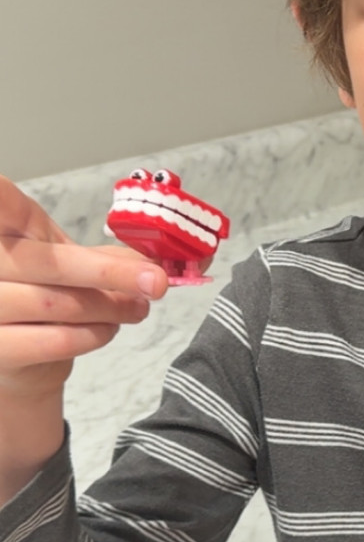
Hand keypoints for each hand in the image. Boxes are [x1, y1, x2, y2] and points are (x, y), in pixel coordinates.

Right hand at [0, 173, 166, 398]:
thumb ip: (111, 254)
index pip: (0, 200)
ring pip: (57, 304)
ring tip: (133, 309)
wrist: (20, 355)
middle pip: (51, 263)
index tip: (1, 185)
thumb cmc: (46, 293)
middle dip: (113, 274)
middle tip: (156, 282)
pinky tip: (105, 329)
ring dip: (110, 308)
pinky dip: (93, 336)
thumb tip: (168, 256)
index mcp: (7, 227)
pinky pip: (55, 341)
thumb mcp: (72, 260)